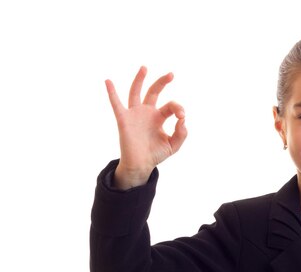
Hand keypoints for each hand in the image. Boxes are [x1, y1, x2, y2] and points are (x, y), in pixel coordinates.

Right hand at [105, 66, 186, 188]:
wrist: (141, 165)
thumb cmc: (156, 154)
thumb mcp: (174, 145)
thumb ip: (181, 133)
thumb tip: (182, 119)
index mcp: (159, 117)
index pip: (170, 106)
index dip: (178, 108)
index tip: (182, 116)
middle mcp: (147, 113)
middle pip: (154, 92)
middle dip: (162, 82)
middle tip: (171, 74)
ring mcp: (135, 115)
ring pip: (135, 93)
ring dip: (139, 80)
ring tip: (144, 68)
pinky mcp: (124, 119)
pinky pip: (116, 104)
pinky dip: (111, 92)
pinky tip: (108, 81)